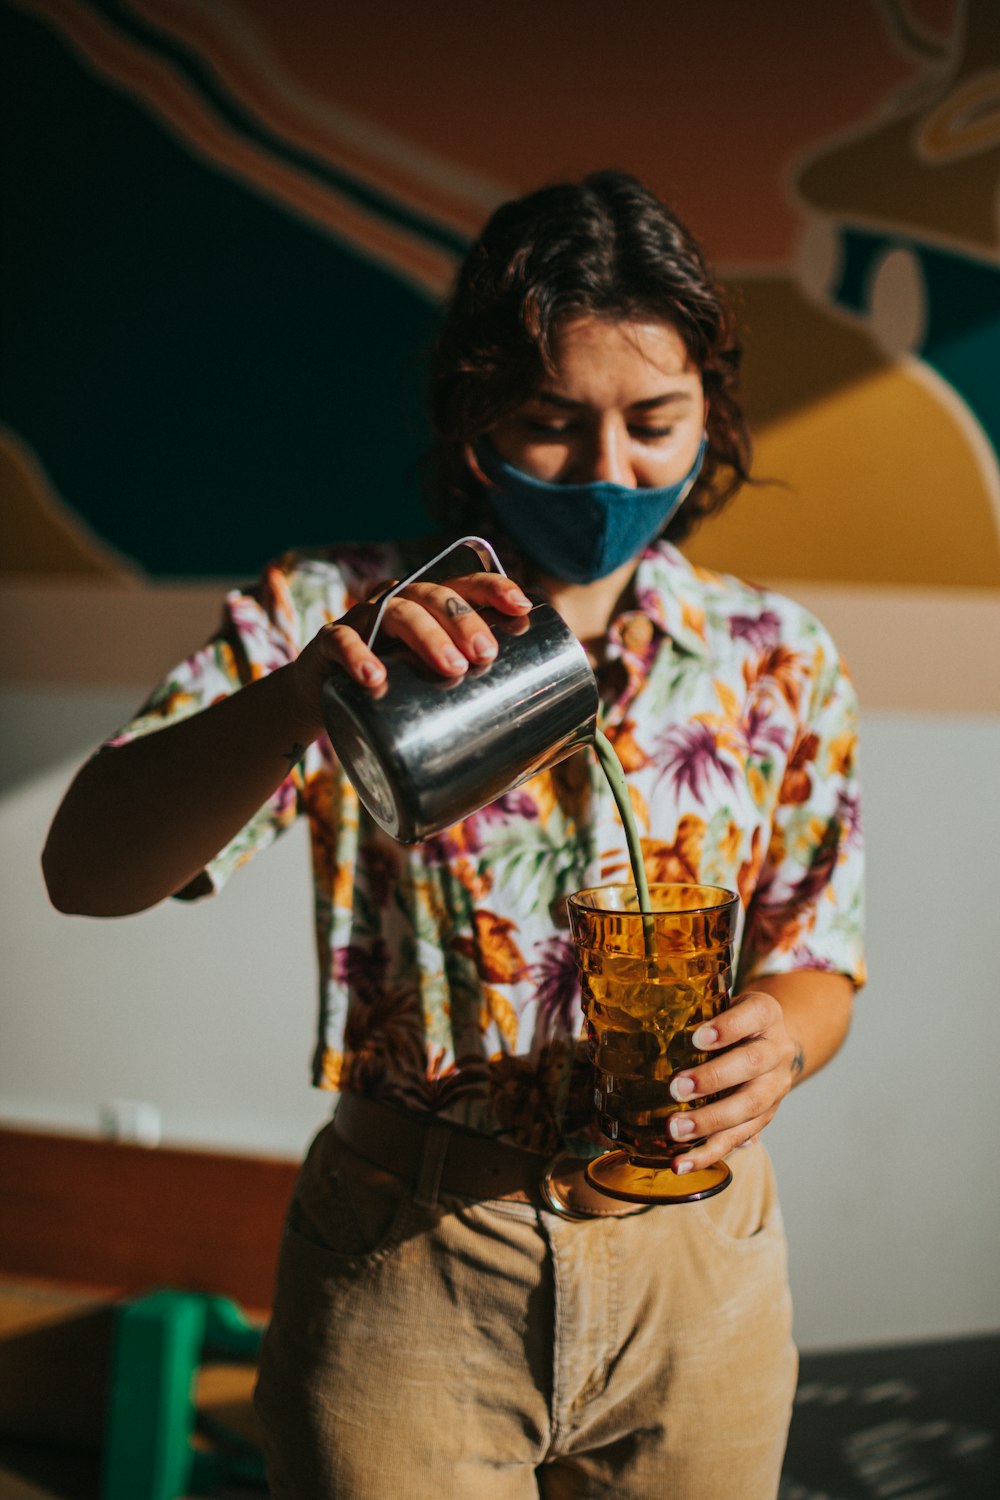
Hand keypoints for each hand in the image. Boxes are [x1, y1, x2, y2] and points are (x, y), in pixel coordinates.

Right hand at [287, 571, 533, 736]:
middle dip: (463, 621)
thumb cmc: (389, 691)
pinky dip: (358, 656)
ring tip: (450, 667)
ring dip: (426, 636)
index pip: (463, 584)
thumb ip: (467, 699)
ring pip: (395, 612)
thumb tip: (533, 749)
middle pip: (433, 596)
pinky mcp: (328, 643)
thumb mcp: (426, 685)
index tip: (521, 607)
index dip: (493, 588)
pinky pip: (341, 641)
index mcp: (426, 607)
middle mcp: (396, 603)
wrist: (318, 697)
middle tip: (485, 654)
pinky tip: (375, 678)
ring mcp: (361, 619)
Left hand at [665, 989, 798, 1173]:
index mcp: (765, 1014)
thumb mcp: (721, 1003)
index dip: (727, 1027)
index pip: (753, 1015)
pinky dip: (709, 1152)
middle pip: (751, 1065)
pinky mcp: (765, 1117)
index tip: (697, 1037)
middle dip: (714, 1079)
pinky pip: (740, 1137)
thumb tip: (637, 1030)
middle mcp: (777, 1050)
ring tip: (675, 1131)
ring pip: (750, 1107)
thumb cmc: (730, 1019)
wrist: (770, 1041)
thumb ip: (693, 1012)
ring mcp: (776, 1087)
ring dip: (710, 1122)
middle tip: (677, 1089)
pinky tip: (683, 1163)